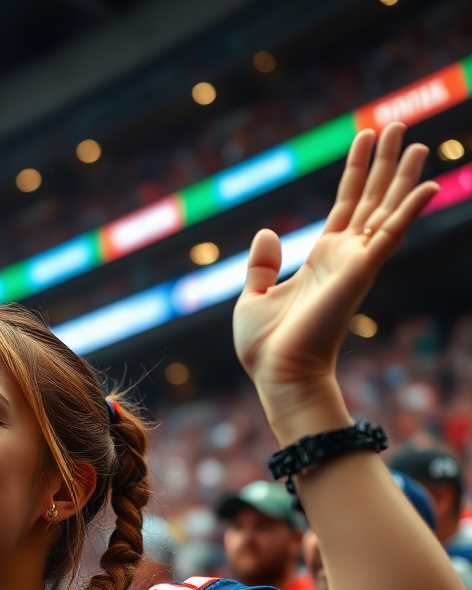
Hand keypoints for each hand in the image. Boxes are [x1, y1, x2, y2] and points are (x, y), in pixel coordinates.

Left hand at [233, 122, 438, 442]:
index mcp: (320, 259)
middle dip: (384, 163)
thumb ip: (261, 265)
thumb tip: (268, 231)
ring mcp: (355, 264)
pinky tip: (429, 184)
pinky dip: (409, 210)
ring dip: (401, 176)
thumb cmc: (265, 347)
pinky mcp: (360, 273)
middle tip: (398, 124)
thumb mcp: (252, 297)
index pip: (344, 206)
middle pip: (370, 199)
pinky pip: (390, 235)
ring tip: (416, 140)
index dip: (355, 172)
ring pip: (385, 209)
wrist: (277, 373)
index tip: (364, 138)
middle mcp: (343, 257)